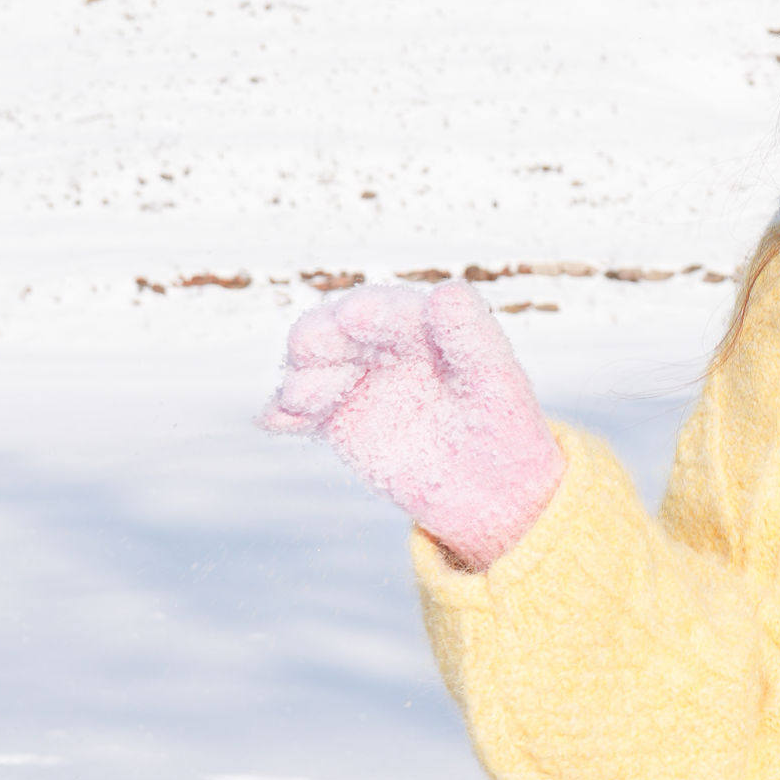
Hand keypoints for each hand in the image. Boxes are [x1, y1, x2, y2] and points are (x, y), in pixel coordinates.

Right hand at [262, 282, 564, 570]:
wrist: (492, 489)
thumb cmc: (504, 426)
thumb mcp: (497, 383)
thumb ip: (473, 338)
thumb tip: (447, 290)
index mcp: (423, 325)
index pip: (389, 310)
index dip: (370, 312)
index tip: (353, 320)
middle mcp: (382, 344)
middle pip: (338, 331)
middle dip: (320, 338)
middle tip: (309, 353)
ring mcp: (356, 377)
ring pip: (313, 366)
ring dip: (300, 376)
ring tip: (299, 401)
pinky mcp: (336, 416)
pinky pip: (302, 410)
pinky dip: (283, 412)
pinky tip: (274, 421)